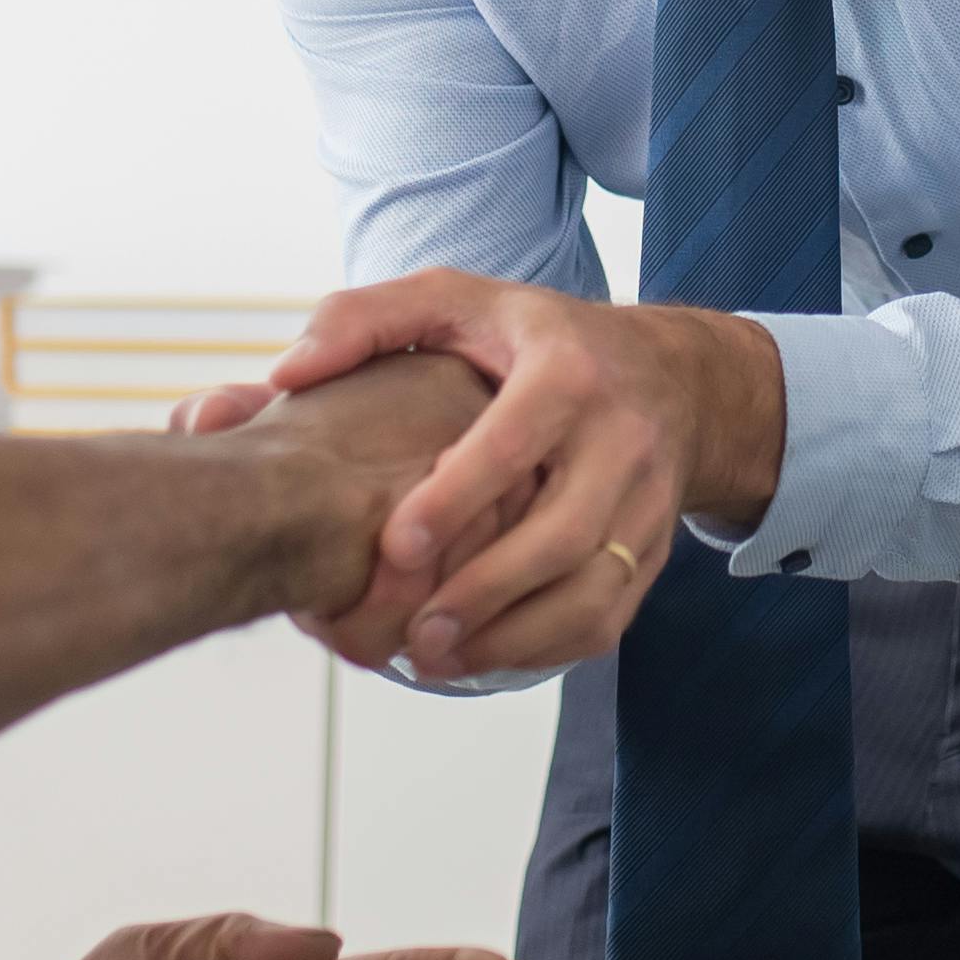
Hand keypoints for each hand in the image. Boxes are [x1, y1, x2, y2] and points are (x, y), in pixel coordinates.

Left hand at [263, 270, 783, 681]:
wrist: (671, 375)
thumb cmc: (538, 339)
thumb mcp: (458, 300)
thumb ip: (365, 319)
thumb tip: (288, 373)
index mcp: (567, 371)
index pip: (516, 441)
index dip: (457, 497)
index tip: (396, 546)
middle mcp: (621, 438)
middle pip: (563, 533)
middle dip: (485, 591)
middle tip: (412, 633)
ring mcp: (646, 501)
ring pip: (592, 589)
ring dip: (514, 637)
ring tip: (434, 658)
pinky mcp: (652, 550)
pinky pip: (609, 617)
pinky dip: (546, 649)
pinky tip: (481, 656)